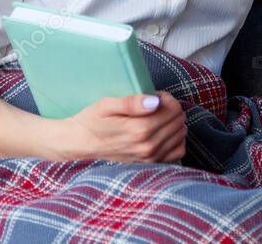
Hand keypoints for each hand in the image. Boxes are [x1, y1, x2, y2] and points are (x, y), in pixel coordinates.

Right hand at [61, 91, 186, 163]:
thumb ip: (131, 102)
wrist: (80, 145)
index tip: (153, 96)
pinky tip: (163, 132)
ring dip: (173, 122)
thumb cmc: (92, 121)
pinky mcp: (151, 164)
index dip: (166, 97)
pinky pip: (178, 150)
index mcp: (138, 129)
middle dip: (170, 108)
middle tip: (153, 105)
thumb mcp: (106, 105)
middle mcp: (148, 146)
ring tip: (155, 118)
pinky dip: (176, 139)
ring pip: (181, 133)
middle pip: (179, 120)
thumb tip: (155, 101)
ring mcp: (151, 158)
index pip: (173, 108)